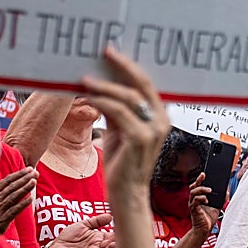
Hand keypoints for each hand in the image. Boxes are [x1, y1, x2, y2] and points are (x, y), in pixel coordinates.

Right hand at [0, 166, 37, 232]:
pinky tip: (30, 199)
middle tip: (35, 172)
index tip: (29, 168)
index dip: (19, 174)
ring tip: (34, 181)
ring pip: (13, 197)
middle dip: (24, 178)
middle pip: (12, 187)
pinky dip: (22, 204)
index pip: (7, 180)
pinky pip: (14, 211)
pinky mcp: (3, 220)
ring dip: (24, 188)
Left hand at [45, 214, 116, 247]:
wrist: (55, 246)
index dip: (118, 233)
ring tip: (113, 244)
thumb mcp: (84, 225)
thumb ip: (97, 221)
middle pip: (110, 246)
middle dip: (116, 242)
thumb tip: (111, 216)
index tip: (124, 228)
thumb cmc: (69, 236)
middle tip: (121, 236)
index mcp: (98, 239)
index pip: (111, 237)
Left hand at [81, 46, 170, 192]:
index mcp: (160, 116)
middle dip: (122, 66)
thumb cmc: (123, 164)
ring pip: (127, 97)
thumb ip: (117, 110)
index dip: (129, 66)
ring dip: (104, 86)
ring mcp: (152, 130)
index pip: (146, 83)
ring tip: (86, 80)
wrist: (127, 195)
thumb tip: (103, 84)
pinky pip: (118, 113)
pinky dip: (102, 102)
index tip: (112, 52)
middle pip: (142, 83)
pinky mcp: (140, 139)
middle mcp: (161, 121)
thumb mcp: (120, 131)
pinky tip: (89, 97)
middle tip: (105, 52)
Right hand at [187, 173, 219, 234]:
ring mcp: (193, 204)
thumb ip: (221, 198)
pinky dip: (201, 198)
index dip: (199, 179)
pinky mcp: (194, 210)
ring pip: (193, 192)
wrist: (204, 230)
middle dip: (198, 180)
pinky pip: (195, 201)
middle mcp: (194, 200)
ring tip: (209, 190)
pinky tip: (207, 200)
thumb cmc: (208, 219)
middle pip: (193, 186)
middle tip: (203, 175)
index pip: (197, 185)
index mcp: (198, 197)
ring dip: (201, 189)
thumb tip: (227, 190)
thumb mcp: (217, 206)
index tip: (204, 173)